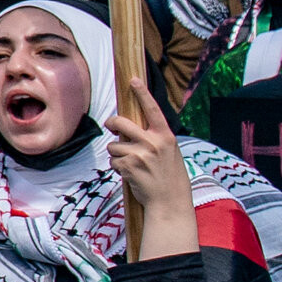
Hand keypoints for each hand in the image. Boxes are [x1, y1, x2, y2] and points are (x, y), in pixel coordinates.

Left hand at [105, 75, 194, 220]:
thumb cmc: (169, 176)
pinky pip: (113, 160)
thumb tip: (130, 127)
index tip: (133, 80)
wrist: (169, 201)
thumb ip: (154, 137)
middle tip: (111, 126)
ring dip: (117, 153)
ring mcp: (140, 154)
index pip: (152, 109)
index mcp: (166, 136)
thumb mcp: (170, 152)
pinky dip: (117, 166)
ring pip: (114, 145)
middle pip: (121, 123)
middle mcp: (153, 142)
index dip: (142, 93)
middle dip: (112, 123)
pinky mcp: (128, 167)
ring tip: (132, 164)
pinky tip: (130, 174)